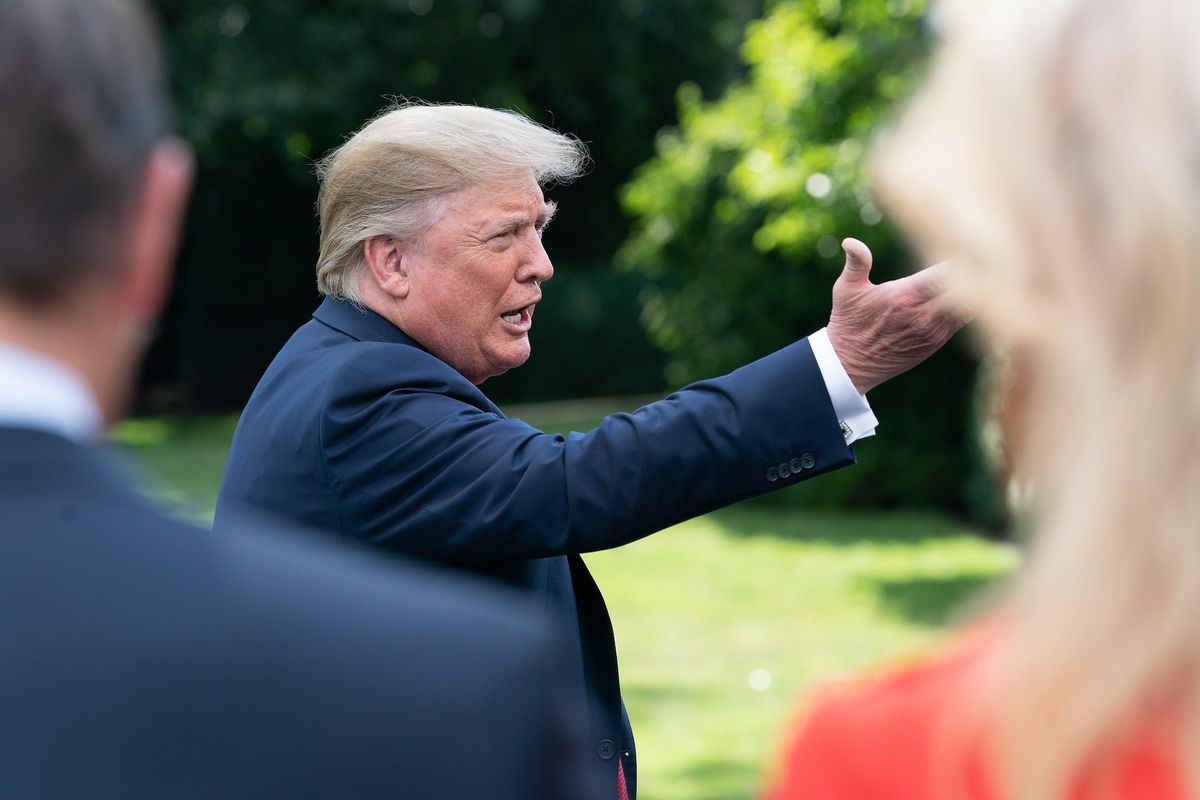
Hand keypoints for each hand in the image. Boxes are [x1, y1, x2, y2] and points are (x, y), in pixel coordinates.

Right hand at [826, 238, 963, 393]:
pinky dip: (968, 307)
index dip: (960, 258)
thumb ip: (856, 262)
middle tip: (978, 255)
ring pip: (968, 306)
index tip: (963, 245)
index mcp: (905, 296)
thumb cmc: (849, 321)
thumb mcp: (846, 289)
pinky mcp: (936, 342)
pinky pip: (962, 321)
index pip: (947, 272)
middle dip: (972, 271)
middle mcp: (923, 314)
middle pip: (964, 288)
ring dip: (974, 290)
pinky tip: (969, 294)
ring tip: (979, 272)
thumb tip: (850, 241)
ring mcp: (932, 330)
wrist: (851, 363)